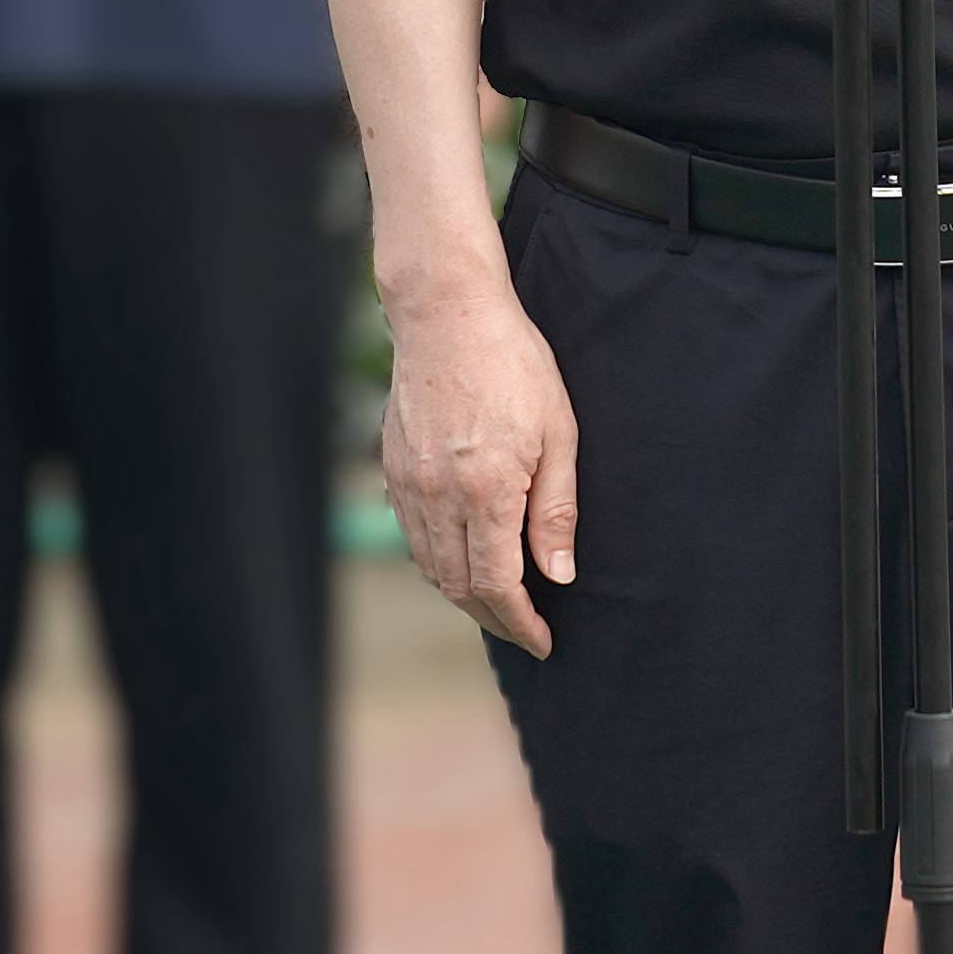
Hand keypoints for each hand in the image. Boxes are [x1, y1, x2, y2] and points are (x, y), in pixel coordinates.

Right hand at [377, 266, 580, 653]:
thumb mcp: (558, 431)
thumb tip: (558, 575)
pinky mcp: (394, 468)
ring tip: (498, 602)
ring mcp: (409, 484)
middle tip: (526, 628)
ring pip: (431, 566)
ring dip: (464, 595)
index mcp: (486, 490)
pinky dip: (437, 561)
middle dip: (494, 618)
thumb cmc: (514, 363)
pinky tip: (462, 557)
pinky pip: (412, 535)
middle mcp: (439, 496)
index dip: (521, 623)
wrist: (448, 313)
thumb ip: (556, 510)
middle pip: (460, 588)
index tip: (544, 641)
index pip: (498, 586)